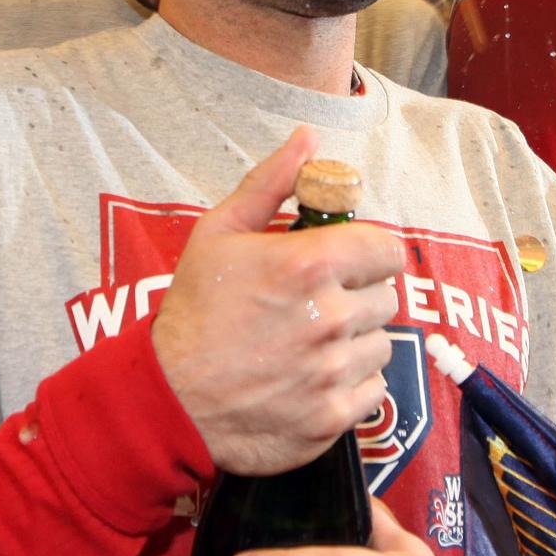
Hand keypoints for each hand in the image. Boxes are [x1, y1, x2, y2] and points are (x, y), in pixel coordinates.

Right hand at [152, 130, 405, 475]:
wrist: (168, 400)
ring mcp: (334, 372)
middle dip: (357, 298)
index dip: (368, 254)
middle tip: (315, 307)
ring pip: (381, 345)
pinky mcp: (334, 417)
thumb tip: (308, 139)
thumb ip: (270, 183)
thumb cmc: (192, 312)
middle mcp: (330, 317)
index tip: (348, 264)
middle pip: (386, 298)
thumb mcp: (218, 233)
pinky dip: (350, 387)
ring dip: (354, 343)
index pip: (387, 249)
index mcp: (309, 265)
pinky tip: (311, 380)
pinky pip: (374, 391)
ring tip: (309, 346)